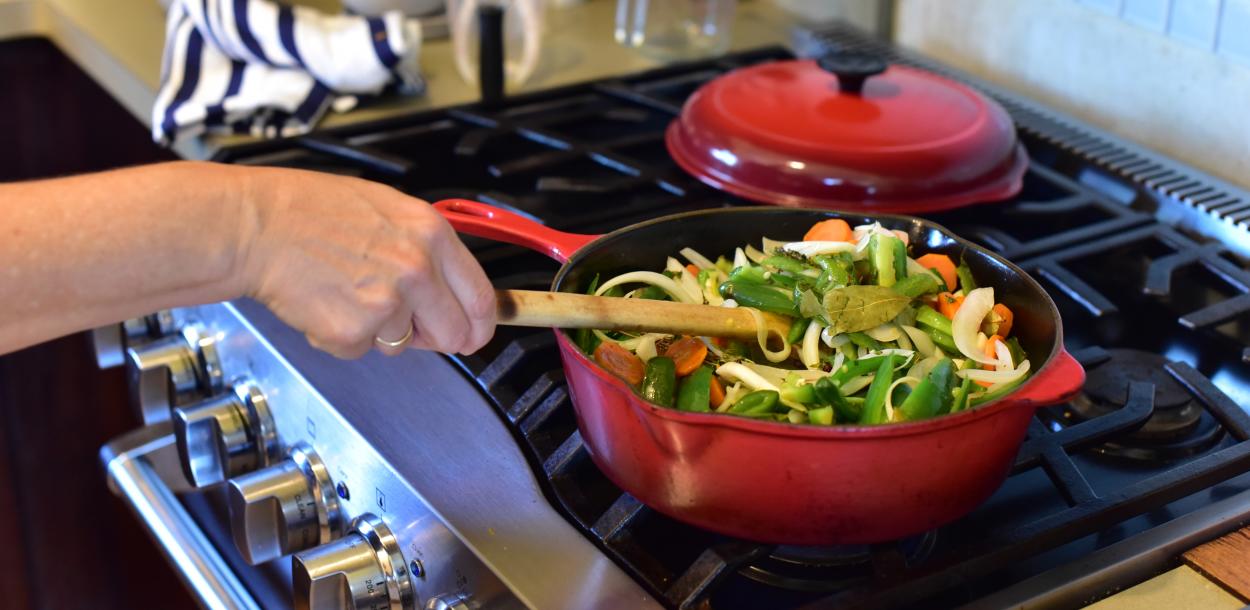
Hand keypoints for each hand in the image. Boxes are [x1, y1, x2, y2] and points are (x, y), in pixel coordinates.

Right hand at [237, 167, 495, 357]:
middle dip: (432, 336)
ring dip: (377, 330)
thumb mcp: (388, 209)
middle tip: (399, 318)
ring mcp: (387, 302)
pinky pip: (361, 350)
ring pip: (403, 344)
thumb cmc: (310, 211)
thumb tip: (454, 290)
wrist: (256, 225)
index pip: (482, 297)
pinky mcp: (353, 331)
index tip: (473, 333)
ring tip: (344, 290)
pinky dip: (341, 335)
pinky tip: (324, 301)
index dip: (479, 324)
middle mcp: (416, 268)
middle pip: (454, 334)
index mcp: (431, 233)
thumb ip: (428, 248)